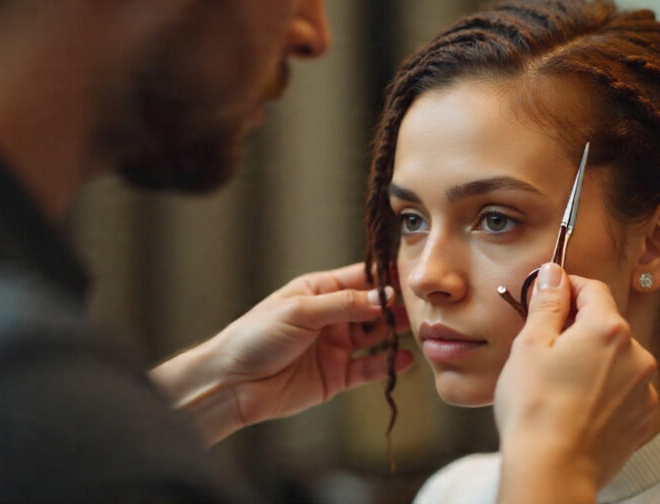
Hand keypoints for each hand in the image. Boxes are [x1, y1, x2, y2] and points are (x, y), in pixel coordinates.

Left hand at [151, 263, 412, 443]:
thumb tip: (383, 298)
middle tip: (427, 302)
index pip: (362, 279)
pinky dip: (388, 364)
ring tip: (423, 328)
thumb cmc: (254, 337)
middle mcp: (332, 317)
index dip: (387, 277)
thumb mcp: (299, 311)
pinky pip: (370, 368)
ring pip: (377, 336)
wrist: (232, 384)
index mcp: (319, 291)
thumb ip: (344, 304)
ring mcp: (336, 346)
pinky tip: (405, 358)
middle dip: (399, 305)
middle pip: (375, 307)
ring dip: (398, 332)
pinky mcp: (337, 376)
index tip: (415, 274)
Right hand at [494, 263, 657, 503]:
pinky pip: (622, 390)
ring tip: (558, 386)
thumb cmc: (534, 408)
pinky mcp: (642, 419)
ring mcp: (643, 390)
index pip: (593, 288)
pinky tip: (575, 407)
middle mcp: (637, 355)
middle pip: (606, 324)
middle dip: (577, 329)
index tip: (547, 297)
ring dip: (592, 361)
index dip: (567, 287)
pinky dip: (602, 391)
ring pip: (615, 359)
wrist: (553, 471)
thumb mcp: (530, 345)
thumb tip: (554, 273)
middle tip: (543, 349)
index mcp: (609, 329)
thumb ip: (547, 303)